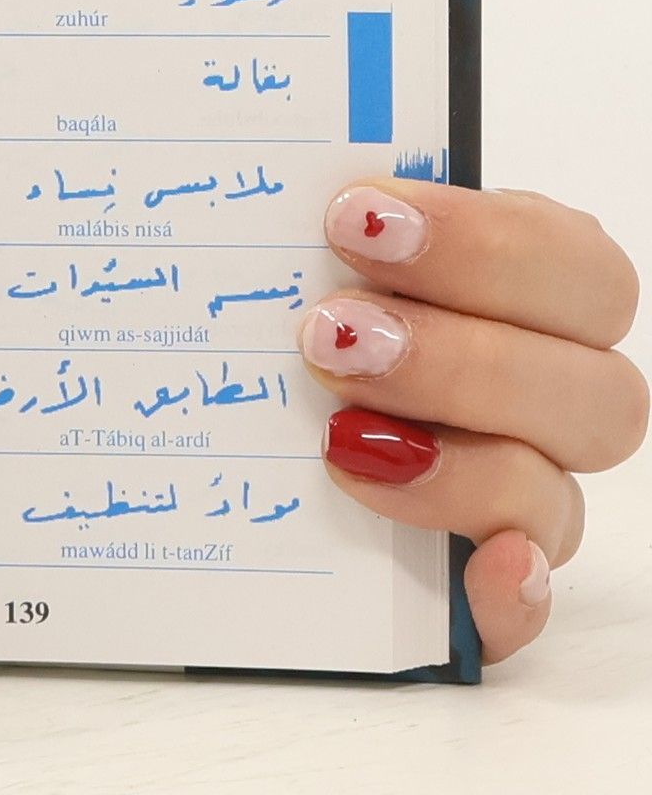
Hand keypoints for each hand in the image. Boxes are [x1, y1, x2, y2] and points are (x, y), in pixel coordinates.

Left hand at [304, 182, 646, 662]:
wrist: (204, 427)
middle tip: (329, 333)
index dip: (481, 240)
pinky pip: (525, 609)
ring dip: (457, 464)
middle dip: (459, 356)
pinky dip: (510, 596)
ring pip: (555, 492)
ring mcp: (517, 496)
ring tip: (338, 435)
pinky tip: (480, 570)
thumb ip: (308, 224)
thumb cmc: (275, 312)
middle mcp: (541, 397)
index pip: (570, 263)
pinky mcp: (474, 585)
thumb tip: (278, 186)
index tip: (356, 217)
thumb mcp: (287, 255)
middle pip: (591, 387)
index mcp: (518, 295)